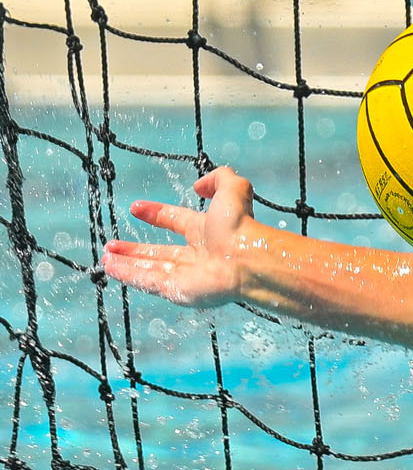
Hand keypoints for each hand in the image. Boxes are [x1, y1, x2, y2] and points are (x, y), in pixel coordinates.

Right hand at [100, 166, 260, 307]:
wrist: (249, 260)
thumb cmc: (243, 228)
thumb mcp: (234, 191)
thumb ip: (220, 178)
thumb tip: (199, 185)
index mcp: (206, 231)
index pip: (176, 221)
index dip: (157, 214)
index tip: (136, 208)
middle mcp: (197, 254)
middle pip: (159, 253)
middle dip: (135, 250)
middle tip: (112, 246)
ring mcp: (187, 275)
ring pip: (151, 270)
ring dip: (127, 265)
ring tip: (105, 259)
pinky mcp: (179, 290)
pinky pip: (149, 283)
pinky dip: (129, 277)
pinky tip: (110, 270)